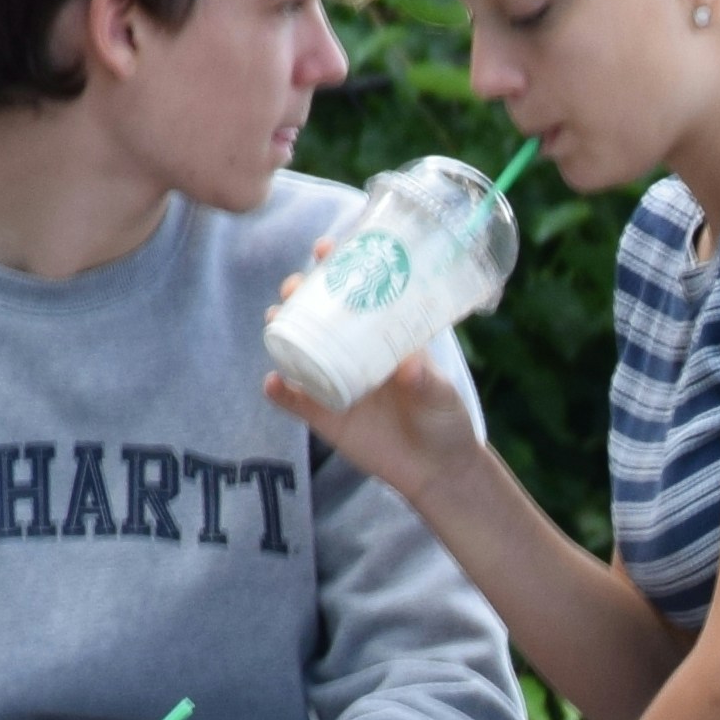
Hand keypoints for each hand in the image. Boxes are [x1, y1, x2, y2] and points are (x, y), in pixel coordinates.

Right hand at [265, 261, 495, 504]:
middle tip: (294, 285)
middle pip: (316, 313)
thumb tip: (409, 364)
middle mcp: (353, 353)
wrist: (435, 471)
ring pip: (297, 348)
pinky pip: (292, 400)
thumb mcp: (442, 396)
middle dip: (299, 293)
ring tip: (277, 320)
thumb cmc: (445, 421)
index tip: (324, 248)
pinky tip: (273, 382)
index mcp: (382, 336)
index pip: (356, 292)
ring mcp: (334, 381)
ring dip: (281, 331)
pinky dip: (279, 391)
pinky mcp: (324, 416)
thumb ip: (427, 380)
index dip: (337, 266)